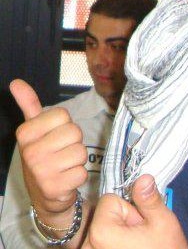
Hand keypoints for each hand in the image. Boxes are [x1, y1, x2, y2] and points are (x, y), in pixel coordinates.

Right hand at [10, 79, 87, 222]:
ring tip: (63, 166)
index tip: (53, 136)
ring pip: (81, 151)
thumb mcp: (33, 129)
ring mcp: (41, 172)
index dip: (64, 125)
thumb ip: (29, 104)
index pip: (63, 115)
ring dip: (77, 159)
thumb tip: (16, 82)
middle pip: (74, 132)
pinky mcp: (54, 188)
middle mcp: (30, 152)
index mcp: (25, 133)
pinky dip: (78, 176)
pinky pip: (82, 172)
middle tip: (60, 153)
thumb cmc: (43, 155)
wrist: (44, 195)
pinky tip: (65, 180)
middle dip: (73, 142)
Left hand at [82, 174, 187, 248]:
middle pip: (103, 216)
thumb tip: (143, 177)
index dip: (128, 209)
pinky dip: (111, 245)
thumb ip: (148, 198)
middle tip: (139, 237)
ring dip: (117, 235)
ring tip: (135, 246)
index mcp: (101, 232)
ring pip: (101, 230)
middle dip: (121, 221)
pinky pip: (99, 244)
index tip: (139, 225)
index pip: (109, 200)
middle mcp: (88, 245)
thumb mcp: (162, 222)